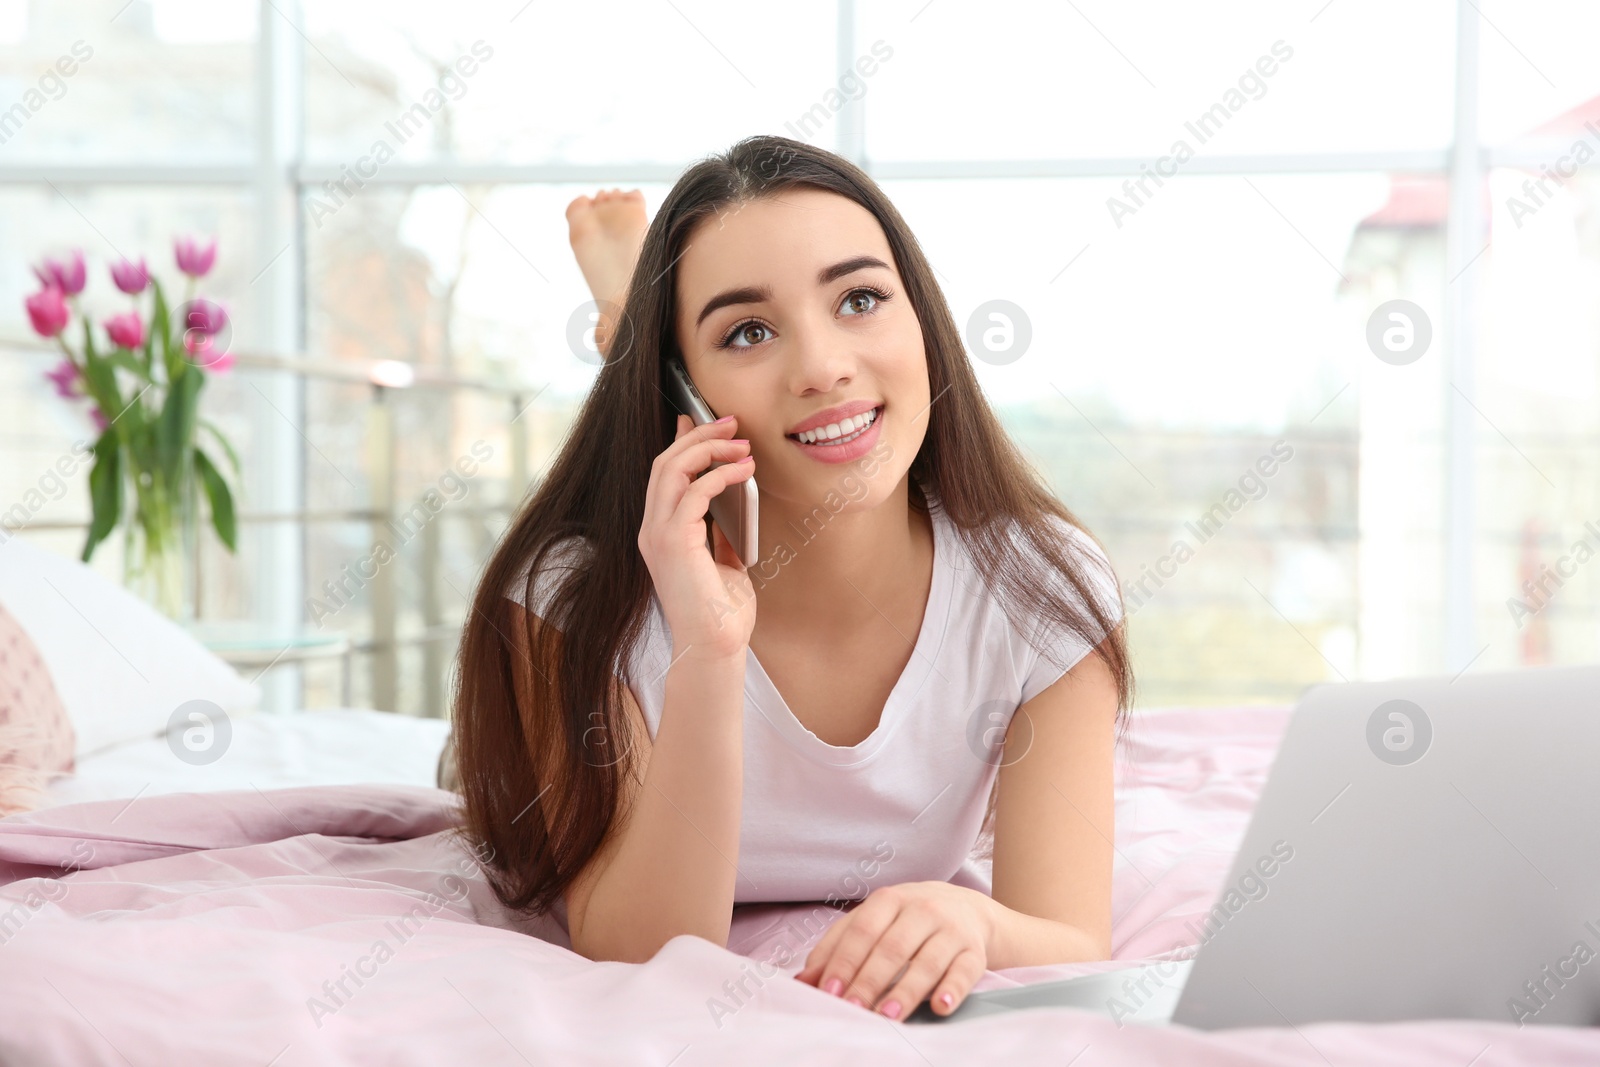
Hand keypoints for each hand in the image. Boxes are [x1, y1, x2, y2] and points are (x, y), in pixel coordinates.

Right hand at [637, 412, 757, 660]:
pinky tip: (743, 471)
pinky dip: (720, 475)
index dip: (679, 442)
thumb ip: (721, 534)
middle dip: (698, 436)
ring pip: (672, 469)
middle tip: (731, 423)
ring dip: (708, 449)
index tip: (700, 420)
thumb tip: (734, 506)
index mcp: (660, 533)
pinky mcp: (673, 542)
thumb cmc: (721, 614)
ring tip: (741, 443)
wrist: (714, 648)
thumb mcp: (724, 564)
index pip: (662, 475)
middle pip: (665, 463)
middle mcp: (652, 530)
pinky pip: (694, 493)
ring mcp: (658, 535)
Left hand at [793, 881, 995, 1020]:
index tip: (829, 992)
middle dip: (869, 981)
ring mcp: (951, 930)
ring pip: (927, 961)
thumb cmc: (907, 920)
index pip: (862, 931)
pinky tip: (941, 1006)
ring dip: (907, 990)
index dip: (844, 962)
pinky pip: (965, 971)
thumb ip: (837, 948)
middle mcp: (922, 909)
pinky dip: (953, 989)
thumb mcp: (873, 922)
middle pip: (892, 948)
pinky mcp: (975, 951)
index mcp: (889, 900)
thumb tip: (803, 981)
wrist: (967, 908)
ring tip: (888, 1015)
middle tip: (853, 1010)